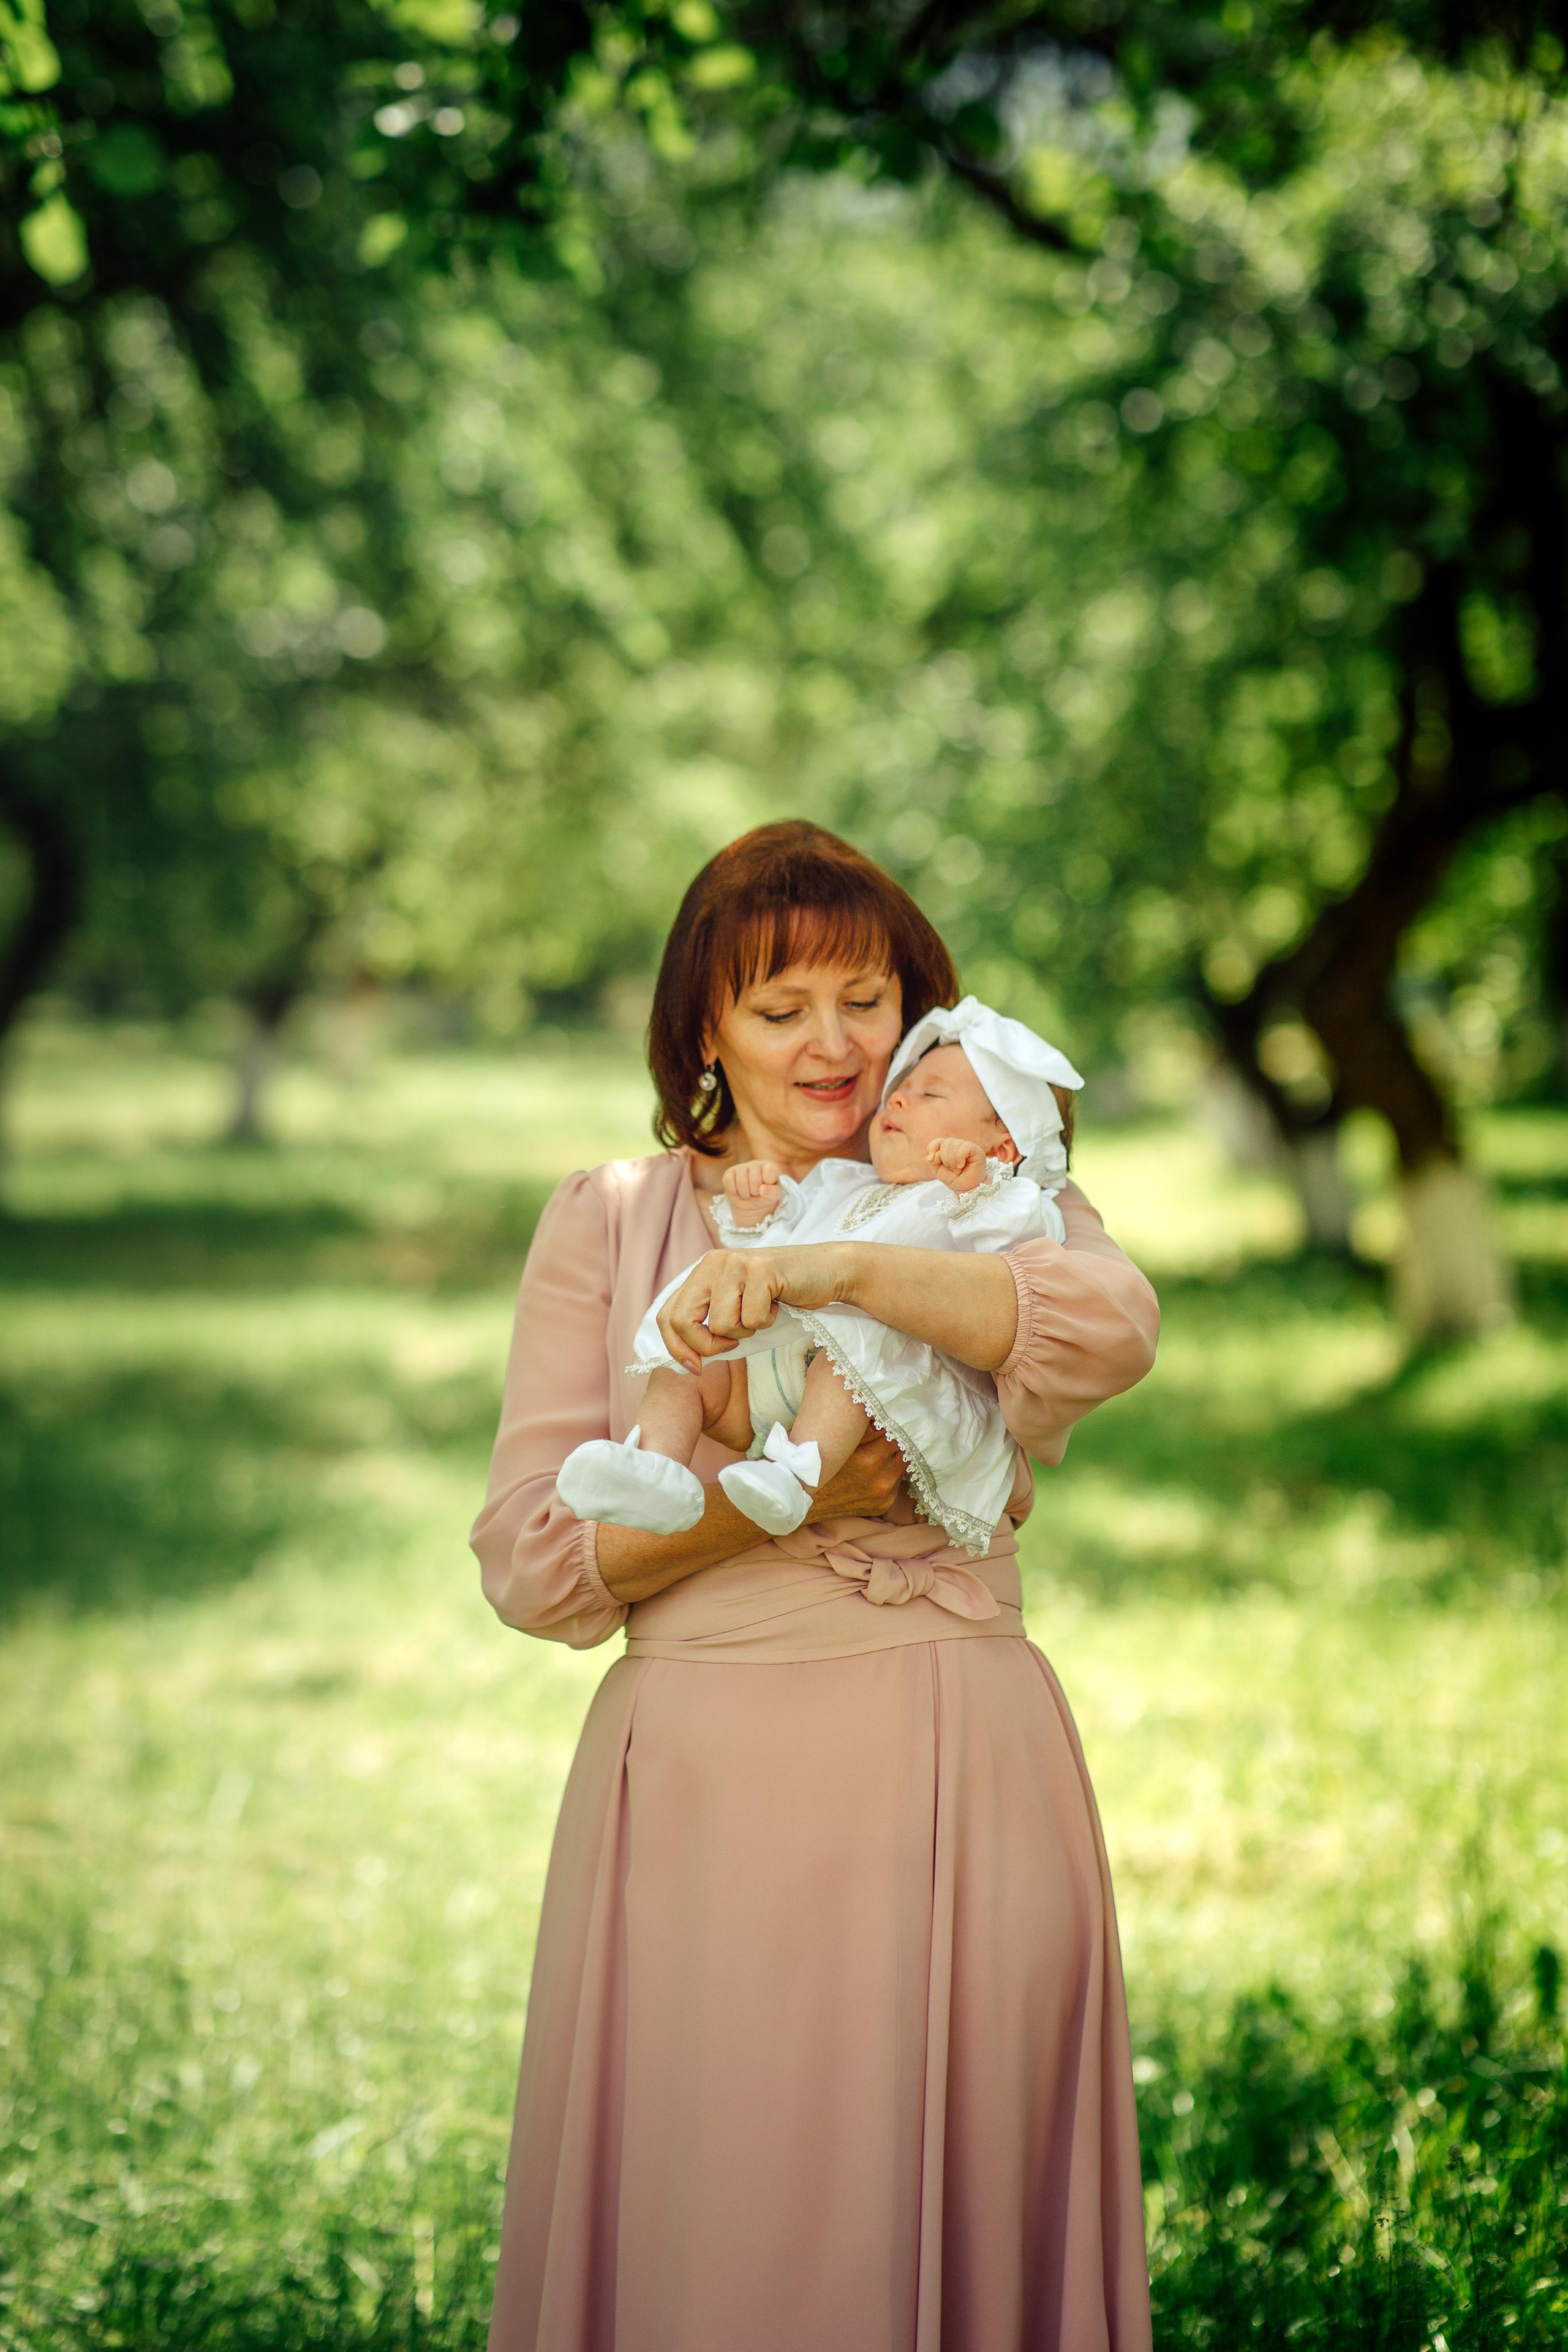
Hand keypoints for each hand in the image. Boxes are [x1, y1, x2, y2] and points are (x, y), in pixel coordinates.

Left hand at [656, 1243, 856, 1372]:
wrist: (829, 1270)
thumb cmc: (783, 1295)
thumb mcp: (738, 1307)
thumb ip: (710, 1323)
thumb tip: (688, 1361)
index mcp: (703, 1271)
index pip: (668, 1315)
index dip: (676, 1348)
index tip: (697, 1367)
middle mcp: (713, 1262)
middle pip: (683, 1321)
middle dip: (706, 1346)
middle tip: (732, 1346)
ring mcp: (736, 1263)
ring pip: (720, 1324)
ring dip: (745, 1332)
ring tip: (761, 1313)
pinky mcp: (761, 1270)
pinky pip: (751, 1319)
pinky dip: (766, 1323)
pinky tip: (777, 1305)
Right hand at [722, 1159, 784, 1226]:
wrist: (750, 1203)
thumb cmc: (764, 1196)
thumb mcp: (773, 1197)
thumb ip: (772, 1193)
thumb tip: (762, 1189)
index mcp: (770, 1166)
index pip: (771, 1169)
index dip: (768, 1181)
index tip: (767, 1187)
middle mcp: (756, 1164)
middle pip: (754, 1179)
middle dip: (755, 1192)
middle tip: (756, 1194)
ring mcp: (742, 1167)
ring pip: (741, 1181)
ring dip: (745, 1194)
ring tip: (748, 1194)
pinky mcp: (730, 1172)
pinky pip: (729, 1181)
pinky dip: (733, 1191)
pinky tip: (738, 1191)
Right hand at [807, 1426, 903, 1520]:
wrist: (800, 1499)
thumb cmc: (814, 1462)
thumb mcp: (834, 1439)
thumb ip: (861, 1427)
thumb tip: (879, 1412)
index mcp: (870, 1459)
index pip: (895, 1433)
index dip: (889, 1423)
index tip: (884, 1418)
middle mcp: (880, 1479)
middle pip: (902, 1449)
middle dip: (893, 1440)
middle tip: (882, 1433)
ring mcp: (883, 1494)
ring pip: (901, 1465)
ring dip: (892, 1457)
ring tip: (878, 1451)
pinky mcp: (882, 1505)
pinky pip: (894, 1483)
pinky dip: (887, 1474)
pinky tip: (873, 1470)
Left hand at [926, 1135, 987, 1192]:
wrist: (967, 1189)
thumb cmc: (954, 1179)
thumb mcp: (938, 1169)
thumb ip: (933, 1158)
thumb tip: (934, 1155)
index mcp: (948, 1147)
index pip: (938, 1141)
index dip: (932, 1148)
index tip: (931, 1160)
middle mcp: (958, 1144)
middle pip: (945, 1143)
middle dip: (945, 1159)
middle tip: (951, 1169)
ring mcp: (967, 1146)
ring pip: (954, 1145)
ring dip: (952, 1161)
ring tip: (957, 1170)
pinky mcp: (976, 1150)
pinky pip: (963, 1148)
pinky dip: (959, 1159)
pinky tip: (961, 1166)